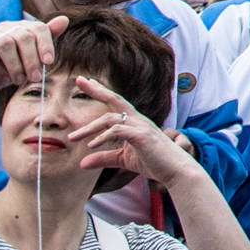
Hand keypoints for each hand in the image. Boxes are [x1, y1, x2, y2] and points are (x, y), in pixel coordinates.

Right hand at [0, 16, 61, 99]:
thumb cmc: (10, 69)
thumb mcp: (30, 59)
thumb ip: (46, 41)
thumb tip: (65, 19)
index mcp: (21, 27)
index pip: (38, 28)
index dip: (45, 44)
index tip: (49, 62)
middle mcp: (4, 27)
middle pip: (22, 36)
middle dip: (31, 59)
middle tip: (35, 78)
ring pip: (4, 44)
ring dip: (15, 66)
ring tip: (19, 81)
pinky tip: (1, 80)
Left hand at [60, 74, 192, 187]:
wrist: (176, 170)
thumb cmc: (155, 162)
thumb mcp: (124, 160)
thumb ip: (104, 158)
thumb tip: (82, 163)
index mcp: (134, 122)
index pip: (115, 103)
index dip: (101, 91)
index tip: (86, 81)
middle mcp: (138, 119)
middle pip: (115, 99)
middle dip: (97, 89)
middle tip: (79, 79)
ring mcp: (141, 126)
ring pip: (111, 119)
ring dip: (89, 127)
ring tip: (72, 137)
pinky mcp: (142, 136)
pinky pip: (118, 131)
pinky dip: (103, 137)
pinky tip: (91, 145)